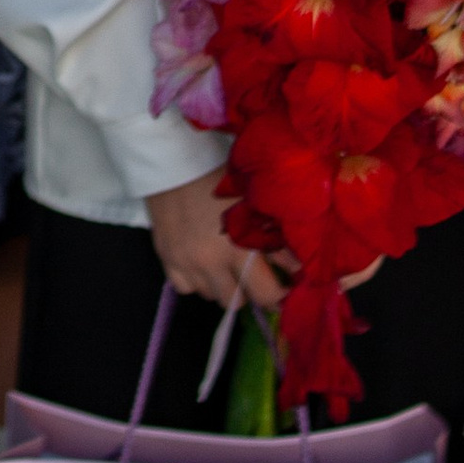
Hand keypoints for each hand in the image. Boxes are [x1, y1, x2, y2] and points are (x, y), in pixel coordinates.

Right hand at [145, 171, 283, 313]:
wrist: (174, 160)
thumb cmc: (219, 178)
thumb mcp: (254, 206)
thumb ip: (275, 241)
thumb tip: (298, 270)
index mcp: (237, 249)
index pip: (264, 295)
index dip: (277, 294)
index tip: (281, 284)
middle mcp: (209, 263)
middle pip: (235, 302)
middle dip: (247, 291)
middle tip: (251, 273)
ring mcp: (184, 263)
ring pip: (209, 296)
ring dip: (220, 284)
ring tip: (224, 263)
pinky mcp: (165, 258)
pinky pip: (184, 288)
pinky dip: (195, 280)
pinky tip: (200, 262)